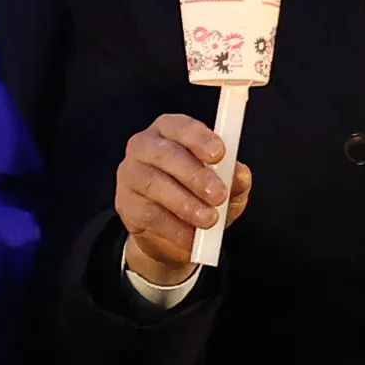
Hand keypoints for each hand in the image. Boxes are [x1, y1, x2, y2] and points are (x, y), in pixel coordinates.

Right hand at [116, 110, 251, 287]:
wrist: (174, 234)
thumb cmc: (201, 196)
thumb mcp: (226, 186)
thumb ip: (235, 179)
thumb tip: (239, 175)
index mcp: (170, 131)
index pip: (180, 126)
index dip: (199, 138)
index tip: (219, 155)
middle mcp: (144, 146)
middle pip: (165, 154)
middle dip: (195, 175)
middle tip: (218, 195)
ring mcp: (130, 173)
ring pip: (154, 184)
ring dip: (185, 204)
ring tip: (209, 220)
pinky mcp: (125, 203)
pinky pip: (149, 214)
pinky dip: (174, 228)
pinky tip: (192, 238)